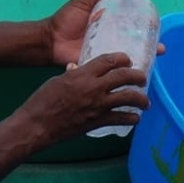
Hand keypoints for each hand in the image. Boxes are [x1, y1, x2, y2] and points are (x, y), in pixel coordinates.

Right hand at [18, 53, 150, 142]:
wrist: (38, 124)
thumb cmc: (42, 100)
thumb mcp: (56, 81)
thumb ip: (72, 75)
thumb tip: (78, 69)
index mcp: (82, 74)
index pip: (108, 61)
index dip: (121, 58)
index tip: (127, 60)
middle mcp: (94, 87)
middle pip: (123, 76)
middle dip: (137, 76)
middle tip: (142, 79)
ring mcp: (98, 105)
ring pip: (128, 97)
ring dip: (141, 99)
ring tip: (145, 101)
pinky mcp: (99, 121)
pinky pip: (122, 118)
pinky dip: (132, 118)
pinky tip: (135, 118)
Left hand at [42, 0, 166, 65]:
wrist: (50, 42)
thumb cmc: (64, 20)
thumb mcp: (81, 2)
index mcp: (108, 18)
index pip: (129, 14)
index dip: (142, 13)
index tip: (152, 12)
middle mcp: (111, 32)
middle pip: (135, 33)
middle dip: (150, 35)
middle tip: (159, 37)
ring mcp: (108, 47)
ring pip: (132, 48)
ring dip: (147, 50)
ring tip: (158, 52)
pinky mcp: (103, 60)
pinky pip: (120, 63)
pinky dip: (132, 64)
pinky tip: (144, 65)